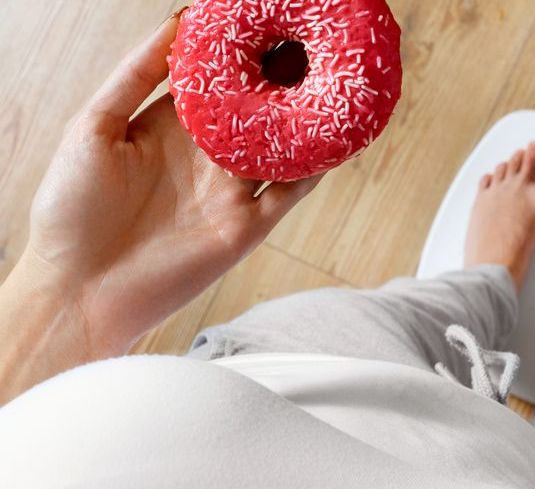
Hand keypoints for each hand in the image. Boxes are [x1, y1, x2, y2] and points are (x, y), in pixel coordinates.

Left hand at [24, 12, 322, 353]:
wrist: (81, 289)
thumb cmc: (72, 209)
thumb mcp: (93, 126)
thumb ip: (135, 76)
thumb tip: (176, 24)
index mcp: (169, 128)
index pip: (215, 81)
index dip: (237, 52)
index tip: (260, 20)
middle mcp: (205, 156)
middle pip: (255, 109)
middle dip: (281, 80)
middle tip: (309, 43)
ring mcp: (230, 191)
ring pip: (281, 147)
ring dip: (306, 120)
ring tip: (333, 83)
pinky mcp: (248, 225)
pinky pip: (291, 191)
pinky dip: (316, 167)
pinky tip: (336, 140)